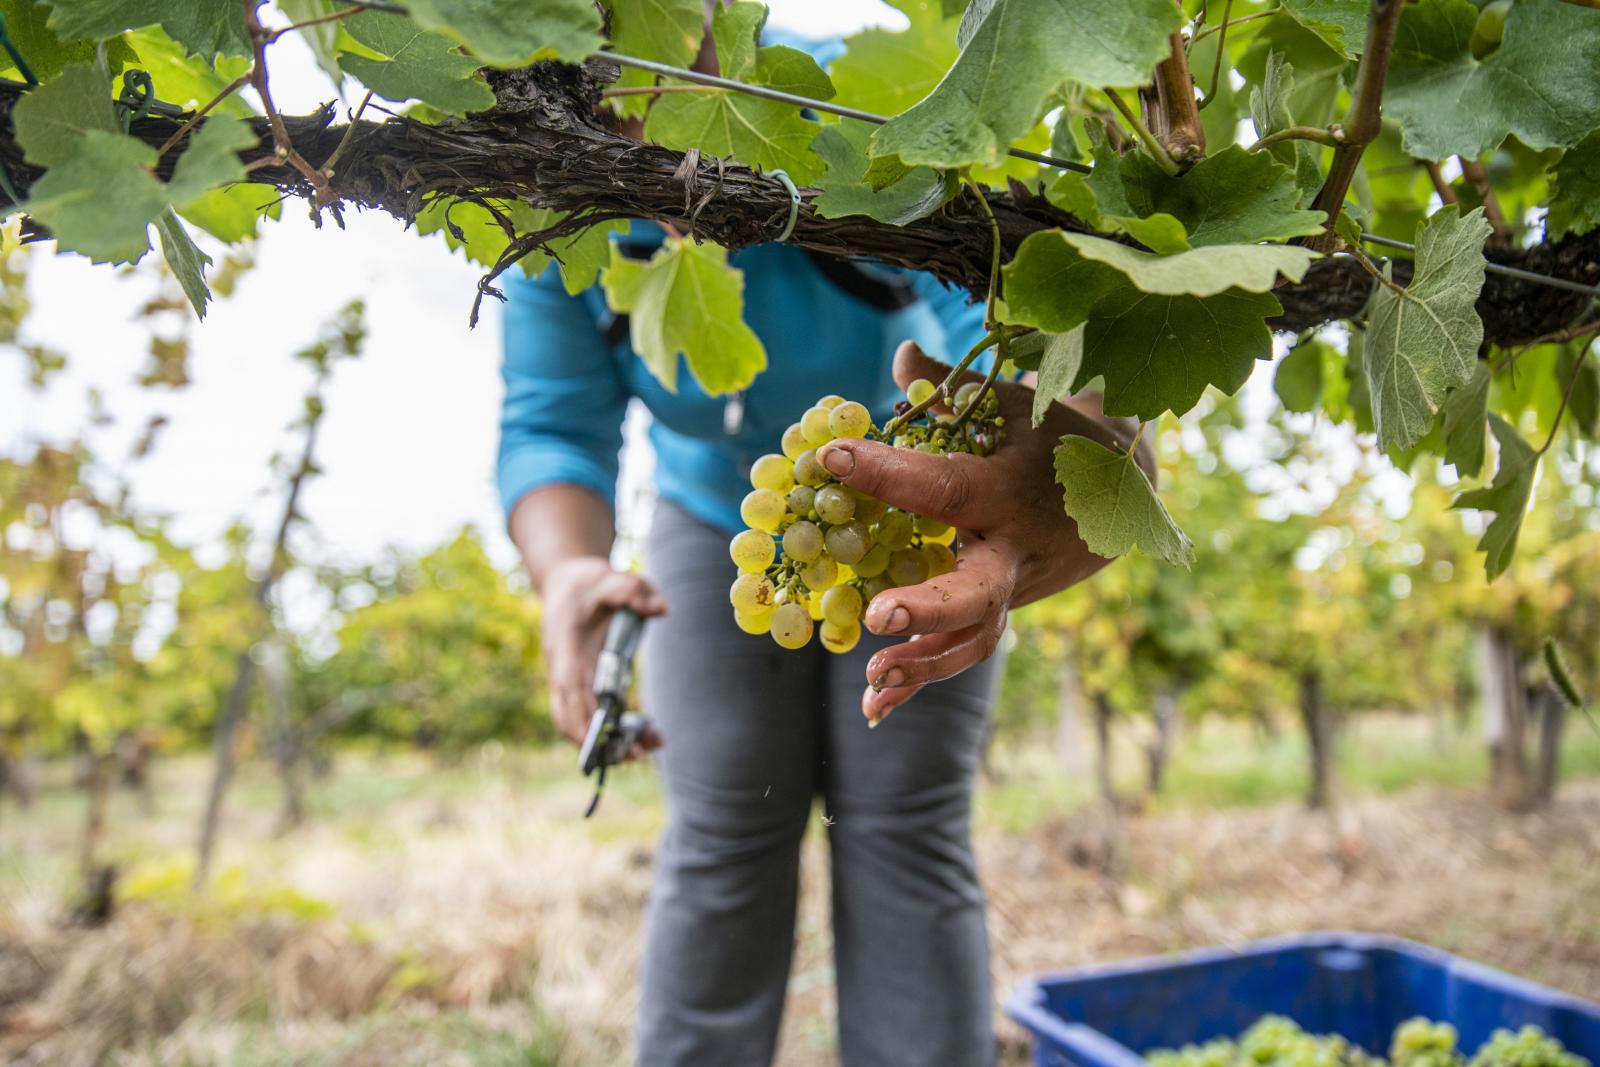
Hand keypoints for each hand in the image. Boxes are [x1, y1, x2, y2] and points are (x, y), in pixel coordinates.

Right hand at [540, 556, 667, 750]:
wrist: (565, 582)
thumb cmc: (587, 583)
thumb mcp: (610, 577)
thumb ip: (633, 590)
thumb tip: (662, 609)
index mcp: (564, 645)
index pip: (567, 685)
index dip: (578, 715)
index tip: (595, 739)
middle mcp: (564, 669)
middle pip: (571, 714)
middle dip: (597, 740)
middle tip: (635, 754)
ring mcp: (572, 680)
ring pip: (581, 722)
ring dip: (609, 741)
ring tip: (650, 747)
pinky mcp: (585, 685)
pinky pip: (595, 715)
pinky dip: (616, 730)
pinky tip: (648, 734)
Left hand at [817, 341, 1143, 723]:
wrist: (1131, 495)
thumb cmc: (1059, 440)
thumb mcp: (1017, 404)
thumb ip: (955, 388)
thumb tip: (898, 356)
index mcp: (1007, 490)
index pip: (942, 483)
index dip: (886, 472)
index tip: (829, 457)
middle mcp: (1013, 550)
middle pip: (976, 590)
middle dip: (928, 607)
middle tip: (877, 615)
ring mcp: (1013, 589)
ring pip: (975, 638)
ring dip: (923, 662)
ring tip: (872, 676)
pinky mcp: (1004, 611)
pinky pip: (965, 651)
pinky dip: (921, 681)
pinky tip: (873, 710)